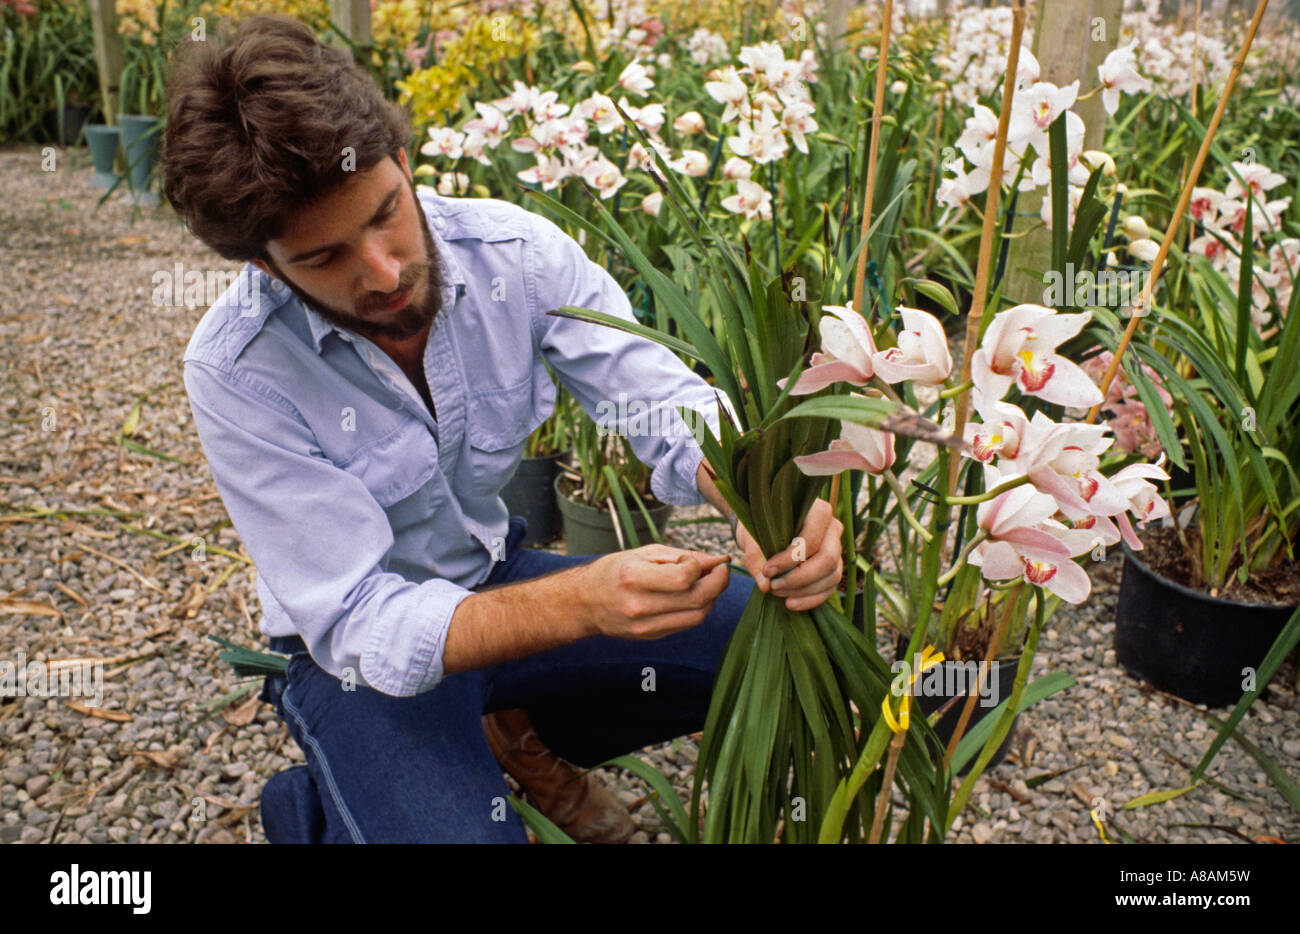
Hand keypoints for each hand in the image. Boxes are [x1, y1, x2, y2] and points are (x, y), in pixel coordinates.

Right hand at [581, 544, 730, 639]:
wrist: (585, 602)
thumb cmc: (616, 571)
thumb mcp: (645, 554)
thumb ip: (683, 556)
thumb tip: (718, 559)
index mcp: (634, 578)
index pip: (684, 578)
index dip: (699, 566)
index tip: (692, 559)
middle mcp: (639, 606)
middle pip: (697, 600)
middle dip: (718, 582)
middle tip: (721, 569)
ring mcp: (645, 626)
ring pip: (698, 615)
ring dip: (711, 597)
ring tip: (707, 581)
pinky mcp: (651, 636)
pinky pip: (687, 623)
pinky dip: (698, 608)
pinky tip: (693, 595)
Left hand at [735, 498, 843, 611]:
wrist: (764, 528)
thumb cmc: (760, 527)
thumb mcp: (752, 537)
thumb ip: (756, 558)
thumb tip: (765, 585)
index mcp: (818, 511)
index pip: (812, 540)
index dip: (790, 559)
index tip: (768, 571)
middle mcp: (833, 529)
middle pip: (828, 560)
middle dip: (799, 578)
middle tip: (773, 587)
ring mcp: (837, 549)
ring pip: (831, 576)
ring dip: (804, 591)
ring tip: (777, 593)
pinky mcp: (833, 569)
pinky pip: (829, 589)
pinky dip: (810, 599)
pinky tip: (790, 603)